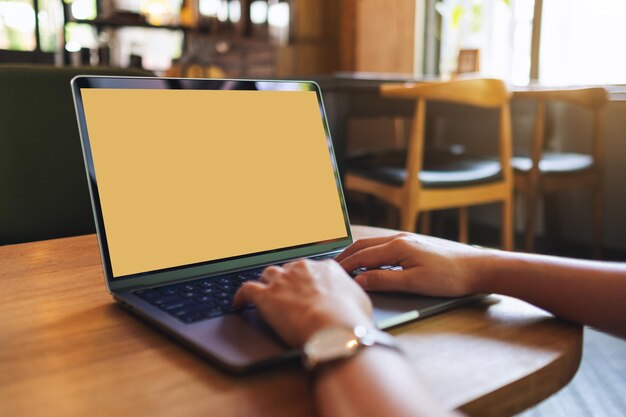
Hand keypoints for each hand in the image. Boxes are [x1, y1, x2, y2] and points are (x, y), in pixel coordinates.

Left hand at [233, 259, 373, 346]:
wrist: (334, 327)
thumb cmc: (351, 318)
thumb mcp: (361, 301)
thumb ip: (352, 295)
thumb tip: (352, 300)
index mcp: (326, 268)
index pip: (313, 269)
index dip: (309, 280)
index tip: (308, 288)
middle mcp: (303, 268)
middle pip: (289, 270)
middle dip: (288, 280)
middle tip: (288, 294)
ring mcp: (282, 281)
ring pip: (268, 275)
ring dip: (267, 284)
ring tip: (265, 294)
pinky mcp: (266, 296)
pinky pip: (246, 290)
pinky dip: (240, 296)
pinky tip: (238, 303)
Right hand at [335, 233, 489, 296]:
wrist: (477, 268)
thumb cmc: (449, 277)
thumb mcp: (414, 283)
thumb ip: (384, 280)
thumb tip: (359, 281)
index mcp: (397, 247)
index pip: (362, 256)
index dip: (345, 265)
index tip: (331, 274)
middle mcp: (399, 239)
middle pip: (364, 246)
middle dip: (346, 256)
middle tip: (331, 267)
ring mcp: (407, 240)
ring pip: (374, 244)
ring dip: (357, 253)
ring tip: (345, 264)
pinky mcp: (414, 245)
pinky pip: (384, 247)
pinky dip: (370, 253)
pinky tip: (370, 261)